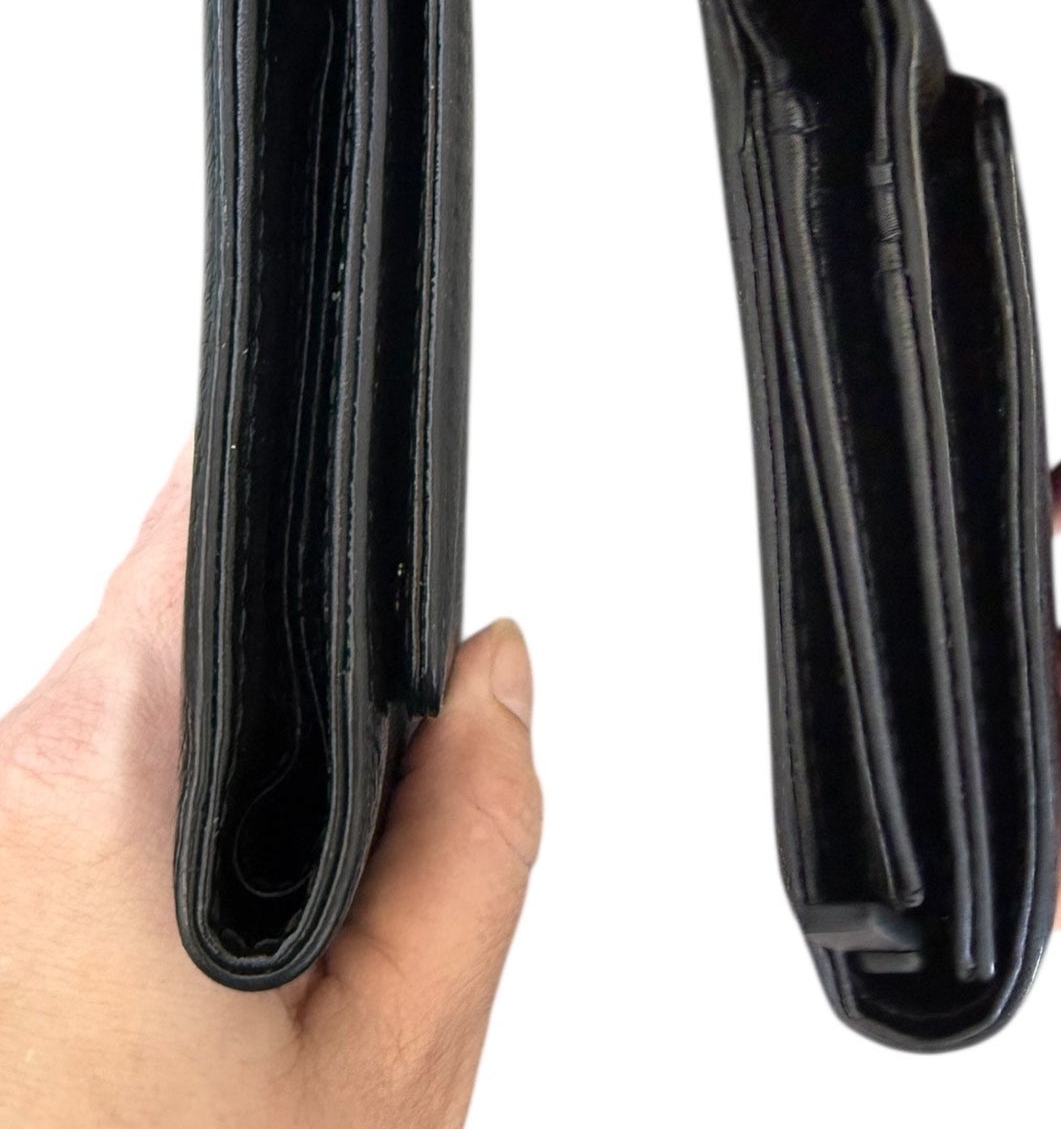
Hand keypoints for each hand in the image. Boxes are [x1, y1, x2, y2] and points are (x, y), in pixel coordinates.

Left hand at [0, 450, 540, 1127]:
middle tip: (364, 849)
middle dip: (300, 695)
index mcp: (96, 788)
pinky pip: (72, 803)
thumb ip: (476, 829)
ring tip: (275, 949)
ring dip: (229, 785)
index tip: (374, 515)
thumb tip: (492, 673)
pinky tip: (193, 972)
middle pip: (178, 636)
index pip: (197, 537)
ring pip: (131, 728)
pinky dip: (156, 846)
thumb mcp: (399, 1057)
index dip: (305, 499)